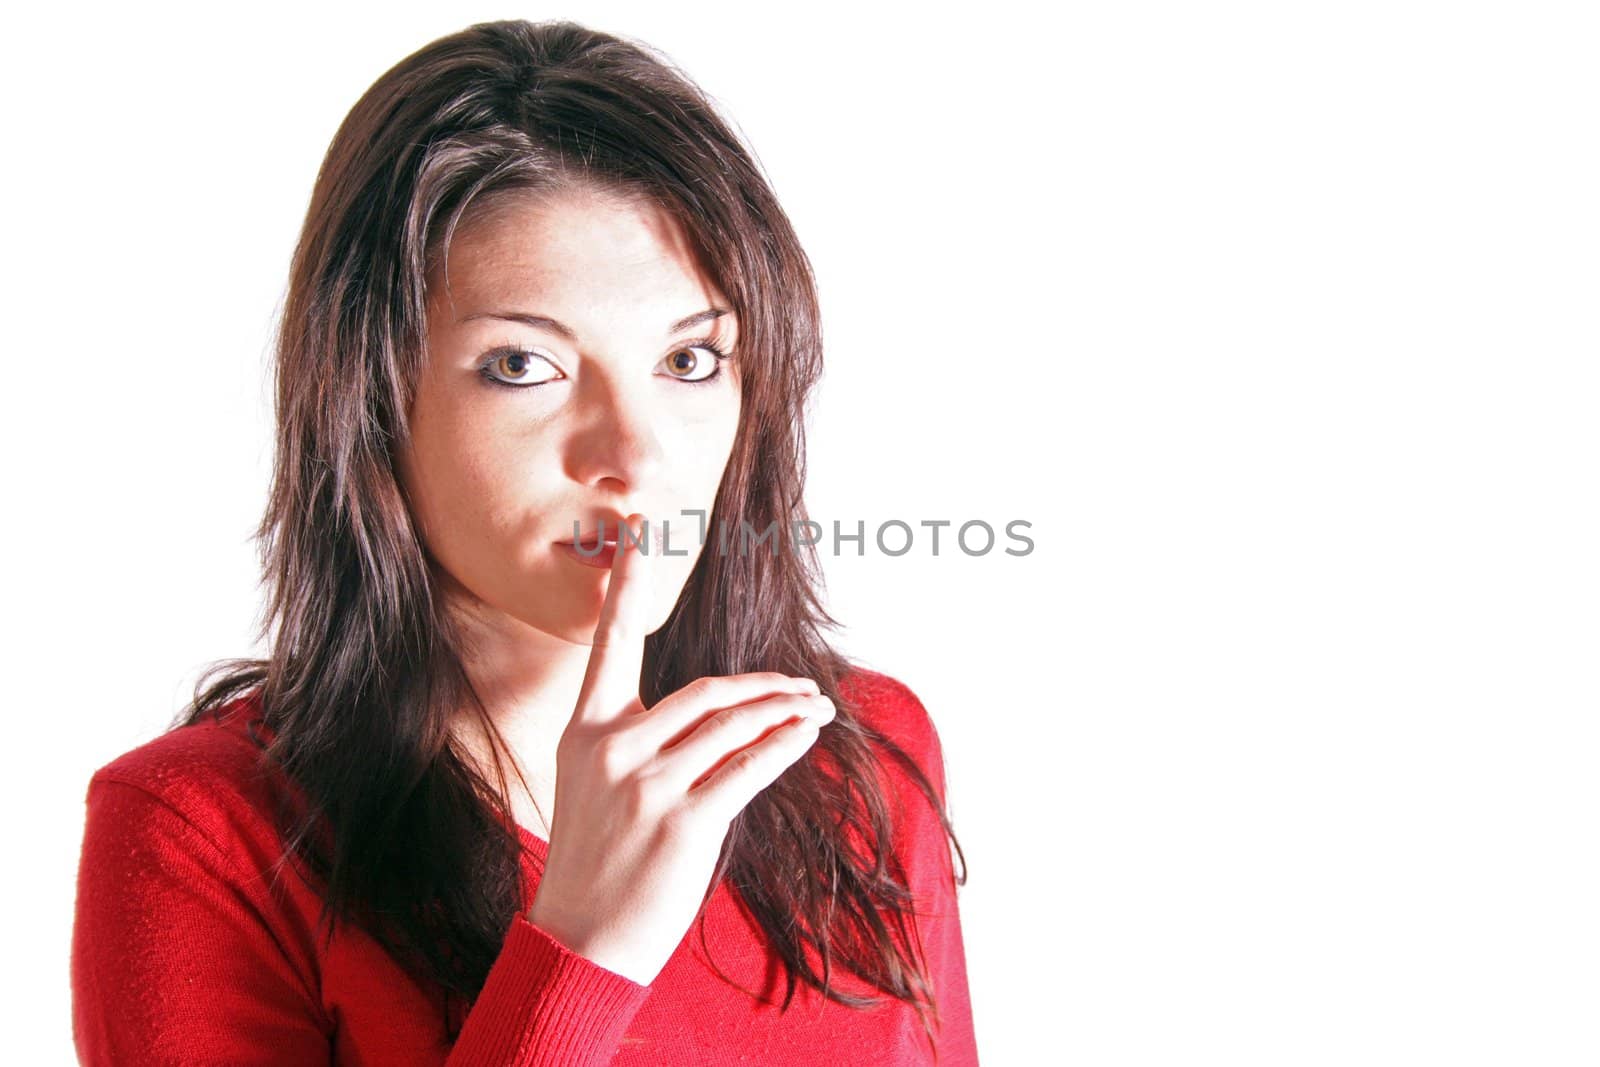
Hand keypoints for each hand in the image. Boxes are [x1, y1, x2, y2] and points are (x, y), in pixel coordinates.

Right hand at [526, 513, 834, 985]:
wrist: (579, 941)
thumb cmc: (595, 861)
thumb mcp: (592, 786)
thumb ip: (636, 740)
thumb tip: (712, 715)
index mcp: (585, 729)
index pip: (611, 642)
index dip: (628, 584)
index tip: (641, 527)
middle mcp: (613, 747)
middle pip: (709, 690)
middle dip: (766, 685)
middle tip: (804, 687)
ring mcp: (647, 784)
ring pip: (735, 724)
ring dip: (785, 711)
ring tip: (815, 709)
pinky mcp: (683, 821)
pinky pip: (749, 767)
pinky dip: (784, 745)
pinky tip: (805, 734)